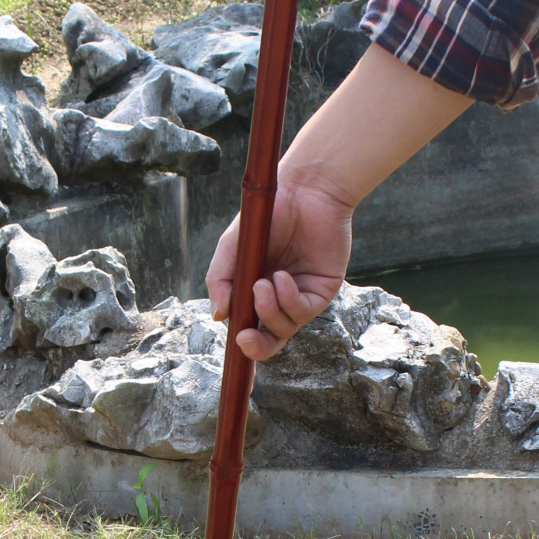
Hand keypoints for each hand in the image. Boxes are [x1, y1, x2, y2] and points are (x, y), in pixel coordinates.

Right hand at [205, 178, 351, 361]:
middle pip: (269, 339)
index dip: (244, 344)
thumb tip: (217, 315)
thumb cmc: (268, 215)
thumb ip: (220, 280)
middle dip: (258, 346)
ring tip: (263, 283)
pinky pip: (302, 311)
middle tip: (245, 338)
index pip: (248, 327)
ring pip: (284, 327)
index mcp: (253, 291)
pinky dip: (288, 299)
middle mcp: (277, 298)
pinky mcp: (320, 291)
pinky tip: (282, 278)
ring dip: (269, 311)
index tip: (237, 345)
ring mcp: (299, 296)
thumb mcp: (233, 247)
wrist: (305, 192)